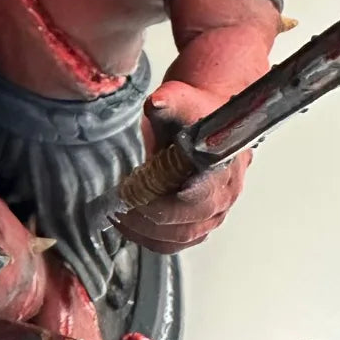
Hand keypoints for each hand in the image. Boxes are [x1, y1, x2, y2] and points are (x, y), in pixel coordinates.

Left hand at [115, 80, 250, 254]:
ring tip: (118, 219)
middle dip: (146, 222)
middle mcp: (223, 195)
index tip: (132, 196)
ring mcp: (215, 211)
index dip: (163, 206)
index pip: (196, 201)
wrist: (207, 114)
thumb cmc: (195, 109)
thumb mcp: (182, 99)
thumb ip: (169, 102)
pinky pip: (180, 240)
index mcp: (222, 168)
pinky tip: (131, 227)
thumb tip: (157, 103)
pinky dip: (154, 238)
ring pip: (182, 238)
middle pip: (186, 226)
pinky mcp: (203, 219)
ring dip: (147, 234)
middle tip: (116, 209)